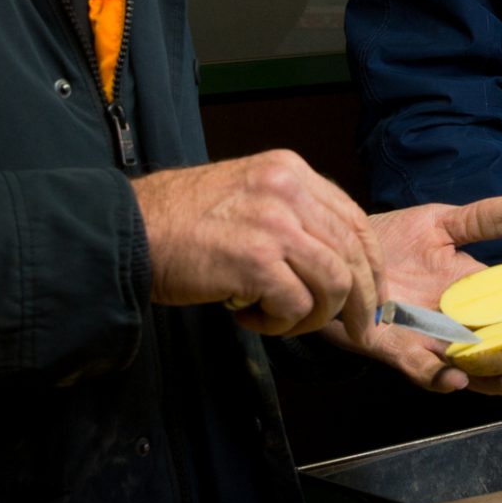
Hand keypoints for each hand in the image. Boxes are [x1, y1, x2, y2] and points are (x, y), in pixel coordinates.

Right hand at [134, 151, 382, 342]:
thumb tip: (335, 264)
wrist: (130, 231)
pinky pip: (297, 305)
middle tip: (357, 330)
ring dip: (313, 316)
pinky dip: (280, 324)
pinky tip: (249, 317)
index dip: (370, 264)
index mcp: (290, 171)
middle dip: (360, 300)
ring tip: (280, 321)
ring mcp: (274, 223)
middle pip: (354, 253)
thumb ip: (292, 218)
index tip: (371, 295)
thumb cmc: (181, 223)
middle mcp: (288, 189)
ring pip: (334, 283)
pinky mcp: (256, 260)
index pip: (354, 219)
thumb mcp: (247, 196)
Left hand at [322, 194, 501, 394]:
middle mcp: (454, 322)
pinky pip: (417, 368)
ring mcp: (425, 339)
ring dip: (492, 378)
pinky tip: (456, 378)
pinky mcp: (391, 347)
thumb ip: (484, 220)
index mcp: (472, 294)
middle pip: (498, 347)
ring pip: (466, 367)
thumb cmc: (390, 239)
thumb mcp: (441, 223)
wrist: (337, 250)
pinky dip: (437, 376)